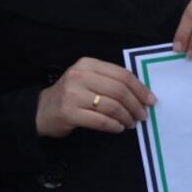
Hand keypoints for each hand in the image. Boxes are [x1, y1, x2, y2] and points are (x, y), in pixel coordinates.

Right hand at [36, 58, 156, 137]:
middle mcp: (80, 76)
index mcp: (88, 64)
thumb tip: (142, 93)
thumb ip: (110, 81)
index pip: (122, 74)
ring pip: (111, 106)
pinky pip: (100, 120)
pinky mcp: (69, 112)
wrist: (41, 111)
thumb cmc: (71, 95)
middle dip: (136, 104)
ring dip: (126, 117)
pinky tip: (118, 128)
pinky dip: (114, 125)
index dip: (140, 88)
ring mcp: (73, 94)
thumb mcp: (89, 79)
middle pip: (119, 90)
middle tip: (143, 115)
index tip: (150, 99)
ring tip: (131, 123)